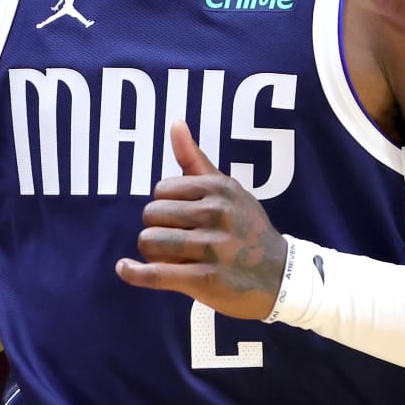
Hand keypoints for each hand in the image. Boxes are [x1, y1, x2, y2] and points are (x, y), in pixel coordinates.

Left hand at [115, 122, 287, 320]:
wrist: (280, 276)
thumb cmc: (247, 229)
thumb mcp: (228, 190)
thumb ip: (196, 160)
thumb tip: (175, 123)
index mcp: (219, 189)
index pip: (161, 189)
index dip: (164, 205)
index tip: (179, 218)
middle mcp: (216, 215)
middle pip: (151, 215)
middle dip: (156, 228)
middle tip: (175, 240)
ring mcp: (212, 249)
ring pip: (149, 241)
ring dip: (152, 252)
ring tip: (169, 257)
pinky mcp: (205, 280)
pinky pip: (155, 273)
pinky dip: (134, 273)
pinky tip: (125, 269)